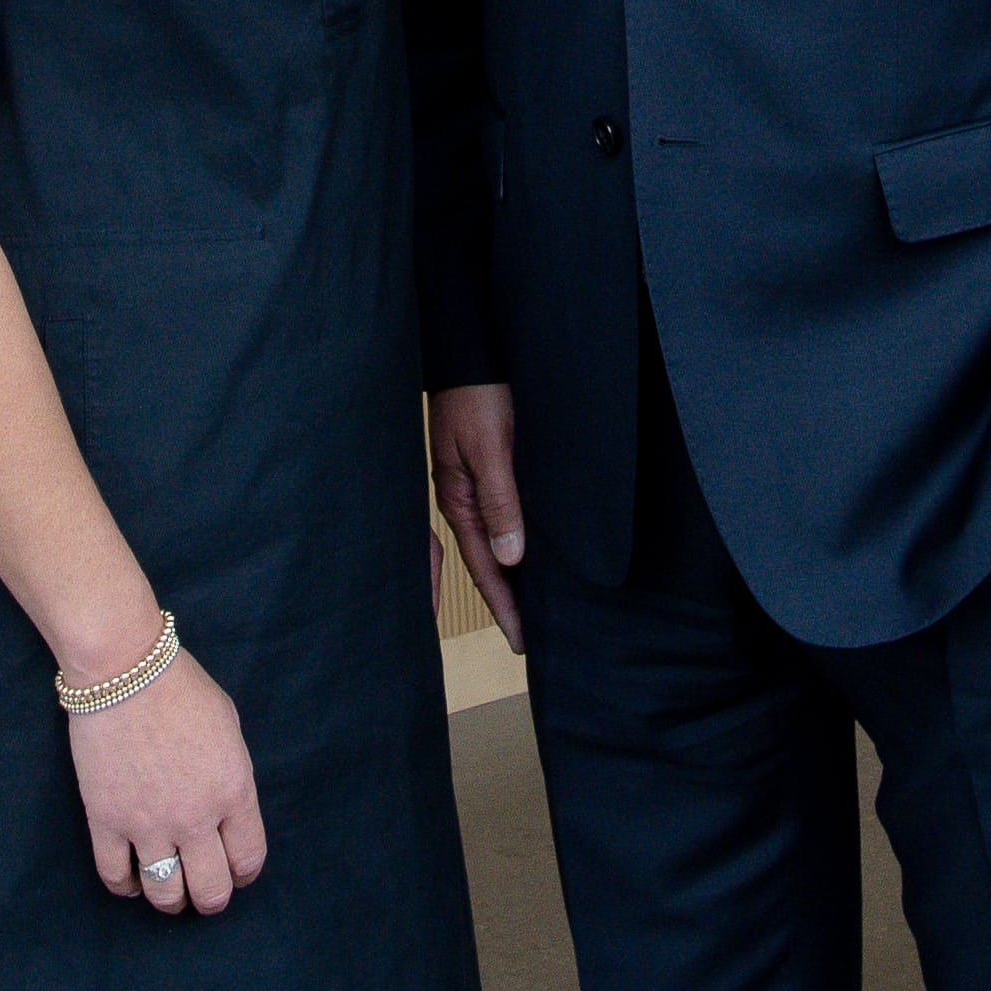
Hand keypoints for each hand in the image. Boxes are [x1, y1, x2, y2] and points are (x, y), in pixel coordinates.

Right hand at [71, 644, 265, 914]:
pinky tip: (131, 881)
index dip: (244, 874)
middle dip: (211, 900)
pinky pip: (115, 876)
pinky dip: (125, 888)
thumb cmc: (182, 689)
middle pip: (210, 889)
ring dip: (171, 901)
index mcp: (233, 791)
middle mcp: (195, 817)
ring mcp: (148, 823)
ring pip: (165, 893)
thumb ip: (231, 778)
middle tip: (204, 893)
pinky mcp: (105, 821)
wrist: (123, 670)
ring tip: (170, 895)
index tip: (237, 873)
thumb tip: (226, 812)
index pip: (248, 858)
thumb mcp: (229, 730)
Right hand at [426, 384, 526, 652]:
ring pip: (494, 541)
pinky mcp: (485, 468)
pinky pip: (499, 517)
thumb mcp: (489, 448)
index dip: (505, 604)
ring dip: (510, 574)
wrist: (470, 351)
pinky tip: (527, 552)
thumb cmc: (477, 395)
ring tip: (531, 607)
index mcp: (459, 499)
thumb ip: (500, 501)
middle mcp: (463, 498)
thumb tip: (511, 556)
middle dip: (506, 599)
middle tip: (527, 637)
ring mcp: (472, 484)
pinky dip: (512, 542)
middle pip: (487, 561)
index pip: (485, 566)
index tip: (522, 638)